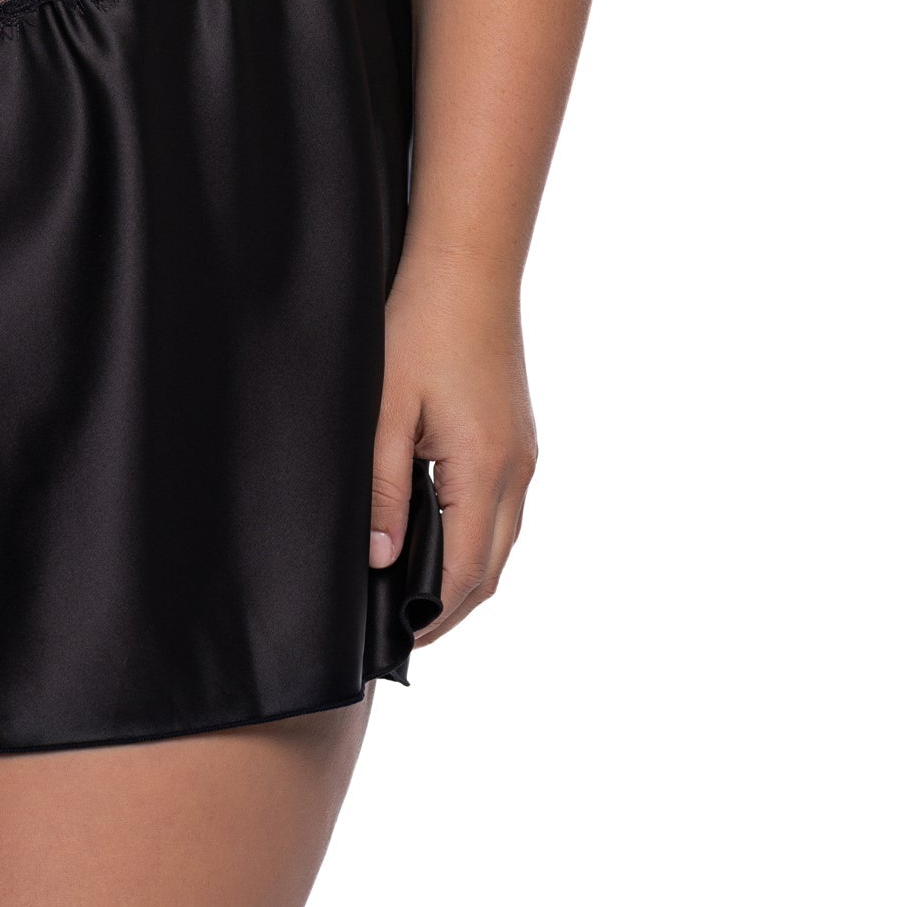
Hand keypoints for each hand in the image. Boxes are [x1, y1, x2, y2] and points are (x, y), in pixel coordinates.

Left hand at [369, 248, 537, 644]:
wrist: (468, 266)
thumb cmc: (420, 326)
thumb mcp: (385, 408)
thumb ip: (384, 487)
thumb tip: (382, 559)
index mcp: (485, 469)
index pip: (464, 572)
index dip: (432, 616)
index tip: (399, 640)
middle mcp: (518, 469)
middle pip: (491, 568)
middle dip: (450, 607)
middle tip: (404, 629)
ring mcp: (524, 452)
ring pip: (501, 539)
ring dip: (465, 572)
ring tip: (413, 591)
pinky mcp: (518, 435)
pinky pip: (503, 507)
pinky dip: (474, 535)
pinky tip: (437, 532)